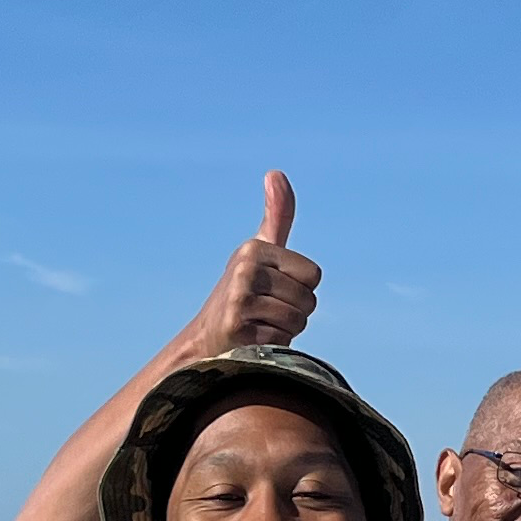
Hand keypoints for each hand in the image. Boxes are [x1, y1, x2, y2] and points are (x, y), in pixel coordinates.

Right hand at [185, 172, 320, 358]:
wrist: (206, 339)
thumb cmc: (243, 293)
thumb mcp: (260, 251)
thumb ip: (277, 215)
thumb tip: (275, 173)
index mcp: (254, 248)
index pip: (314, 275)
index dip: (301, 289)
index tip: (274, 291)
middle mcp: (245, 269)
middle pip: (309, 299)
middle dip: (294, 313)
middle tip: (266, 312)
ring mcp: (239, 298)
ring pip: (297, 320)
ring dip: (284, 331)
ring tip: (259, 325)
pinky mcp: (236, 327)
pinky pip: (282, 340)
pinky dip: (271, 346)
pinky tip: (251, 340)